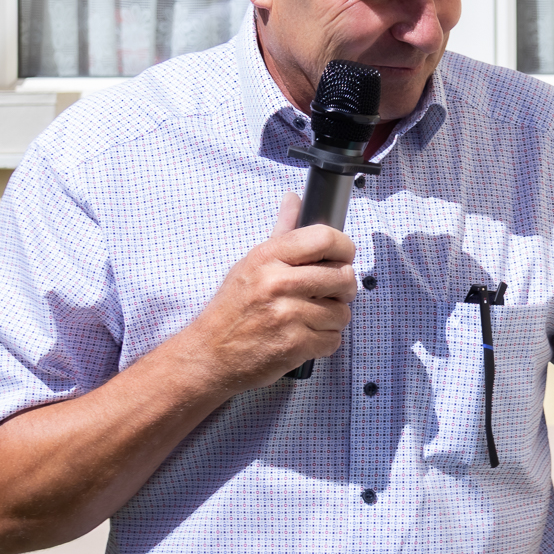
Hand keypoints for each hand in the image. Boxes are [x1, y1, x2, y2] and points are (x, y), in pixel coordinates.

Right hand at [181, 193, 357, 393]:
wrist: (209, 354)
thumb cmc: (232, 308)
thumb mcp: (251, 263)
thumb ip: (281, 231)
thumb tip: (294, 198)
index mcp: (268, 257)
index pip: (325, 237)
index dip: (344, 248)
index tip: (342, 258)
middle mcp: (277, 283)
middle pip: (343, 276)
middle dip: (343, 288)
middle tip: (329, 293)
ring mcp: (287, 315)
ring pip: (342, 312)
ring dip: (333, 318)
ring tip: (310, 318)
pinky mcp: (294, 344)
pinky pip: (334, 339)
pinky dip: (324, 341)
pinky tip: (305, 337)